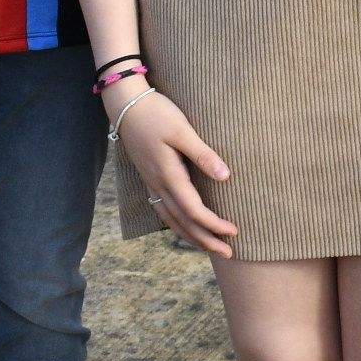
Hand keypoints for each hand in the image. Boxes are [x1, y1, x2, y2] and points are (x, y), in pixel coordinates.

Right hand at [111, 85, 238, 256]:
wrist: (127, 105)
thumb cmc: (157, 114)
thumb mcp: (182, 130)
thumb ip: (203, 154)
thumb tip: (225, 177)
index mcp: (168, 175)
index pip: (193, 210)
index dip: (213, 224)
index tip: (233, 232)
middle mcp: (158, 185)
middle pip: (183, 222)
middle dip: (205, 240)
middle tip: (228, 254)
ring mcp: (151, 184)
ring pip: (171, 220)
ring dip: (191, 237)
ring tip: (210, 248)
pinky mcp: (149, 179)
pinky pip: (163, 211)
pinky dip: (176, 225)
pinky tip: (184, 229)